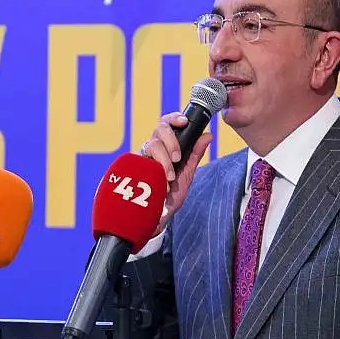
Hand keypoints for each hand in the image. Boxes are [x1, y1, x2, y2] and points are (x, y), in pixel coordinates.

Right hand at [140, 112, 212, 233]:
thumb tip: (208, 135)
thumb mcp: (186, 175)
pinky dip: (153, 172)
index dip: (174, 118)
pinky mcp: (131, 170)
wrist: (154, 220)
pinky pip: (140, 161)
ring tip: (169, 178)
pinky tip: (160, 185)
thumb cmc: (170, 197)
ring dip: (164, 160)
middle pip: (159, 129)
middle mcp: (152, 150)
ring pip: (151, 144)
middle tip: (177, 158)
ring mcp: (141, 159)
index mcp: (165, 148)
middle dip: (171, 141)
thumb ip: (195, 155)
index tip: (184, 122)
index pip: (167, 125)